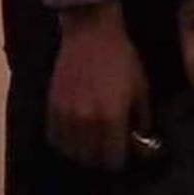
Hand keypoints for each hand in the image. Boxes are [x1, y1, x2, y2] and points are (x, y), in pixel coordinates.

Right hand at [48, 2, 150, 169]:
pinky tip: (74, 134)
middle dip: (102, 158)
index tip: (124, 154)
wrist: (91, 33)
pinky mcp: (51, 106)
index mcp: (112, 118)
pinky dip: (65, 141)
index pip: (113, 159)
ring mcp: (66, 115)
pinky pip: (54, 137)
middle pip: (90, 160)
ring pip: (71, 152)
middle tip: (109, 149)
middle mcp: (86, 121)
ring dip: (82, 152)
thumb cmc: (122, 59)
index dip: (120, 160)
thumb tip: (142, 141)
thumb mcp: (141, 89)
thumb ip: (142, 119)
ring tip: (92, 143)